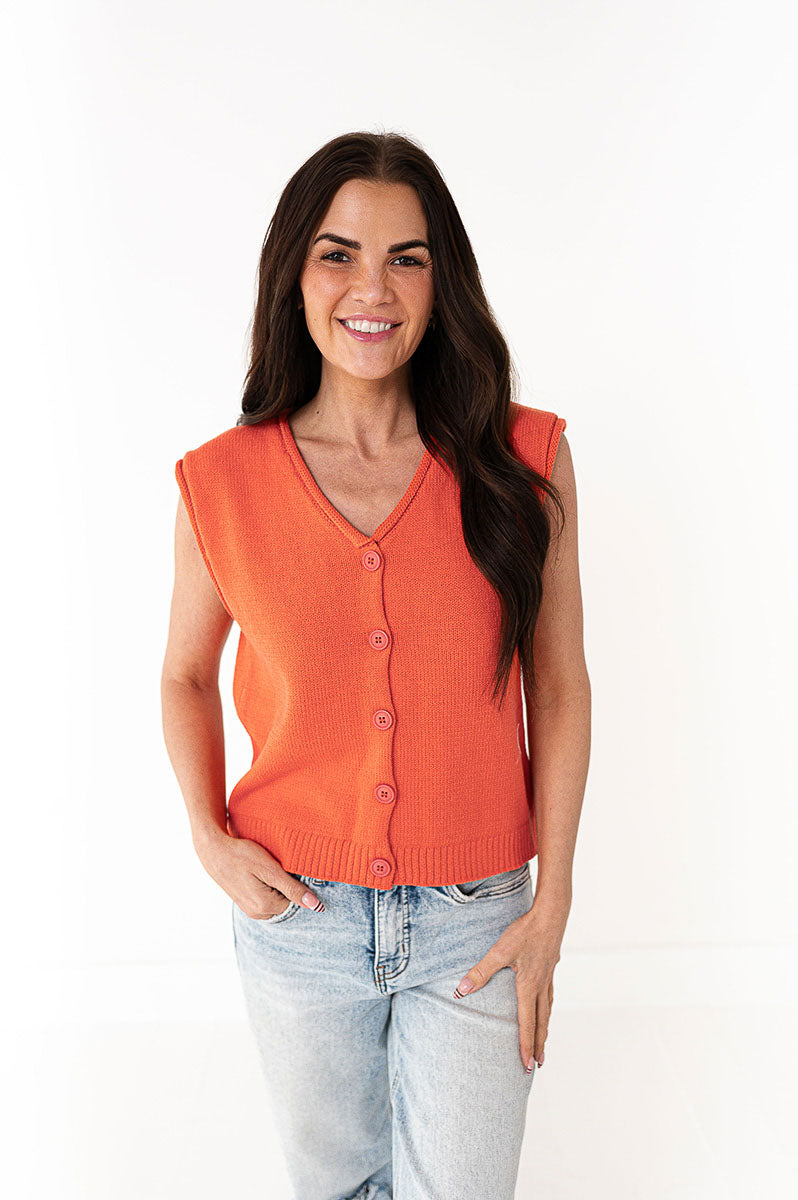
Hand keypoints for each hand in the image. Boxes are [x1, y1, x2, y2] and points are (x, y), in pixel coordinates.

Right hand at [193, 829, 323, 918]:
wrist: (213, 850)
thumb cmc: (241, 855)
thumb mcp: (270, 869)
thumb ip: (293, 888)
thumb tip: (316, 906)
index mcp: (265, 907)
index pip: (296, 901)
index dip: (296, 883)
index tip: (286, 868)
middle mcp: (257, 914)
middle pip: (286, 903)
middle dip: (286, 887)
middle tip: (276, 867)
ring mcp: (249, 909)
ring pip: (276, 901)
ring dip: (277, 887)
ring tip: (266, 869)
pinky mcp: (244, 902)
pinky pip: (265, 899)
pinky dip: (268, 887)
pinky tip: (259, 873)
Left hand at [453, 900, 568, 1072]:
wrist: (551, 915)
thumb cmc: (525, 932)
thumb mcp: (500, 951)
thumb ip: (481, 972)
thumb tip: (462, 991)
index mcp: (529, 987)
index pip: (526, 1023)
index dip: (526, 1045)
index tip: (526, 1065)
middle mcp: (541, 986)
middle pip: (541, 1022)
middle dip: (538, 1045)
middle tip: (538, 1065)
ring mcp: (548, 977)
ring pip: (547, 1010)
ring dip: (545, 1028)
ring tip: (544, 1042)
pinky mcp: (550, 966)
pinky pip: (549, 995)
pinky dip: (547, 1008)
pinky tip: (545, 1006)